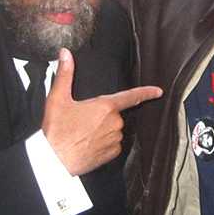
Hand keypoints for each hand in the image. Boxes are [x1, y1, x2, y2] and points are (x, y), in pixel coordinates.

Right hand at [43, 48, 162, 175]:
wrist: (55, 160)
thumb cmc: (57, 131)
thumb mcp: (57, 98)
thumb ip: (65, 74)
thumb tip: (65, 54)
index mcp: (105, 106)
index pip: (131, 96)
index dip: (146, 92)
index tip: (158, 91)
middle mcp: (114, 123)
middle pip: (114, 114)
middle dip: (102, 115)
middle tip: (82, 120)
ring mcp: (114, 139)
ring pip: (113, 130)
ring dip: (102, 129)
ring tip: (82, 133)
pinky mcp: (111, 154)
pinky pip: (112, 144)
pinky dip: (103, 143)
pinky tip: (87, 144)